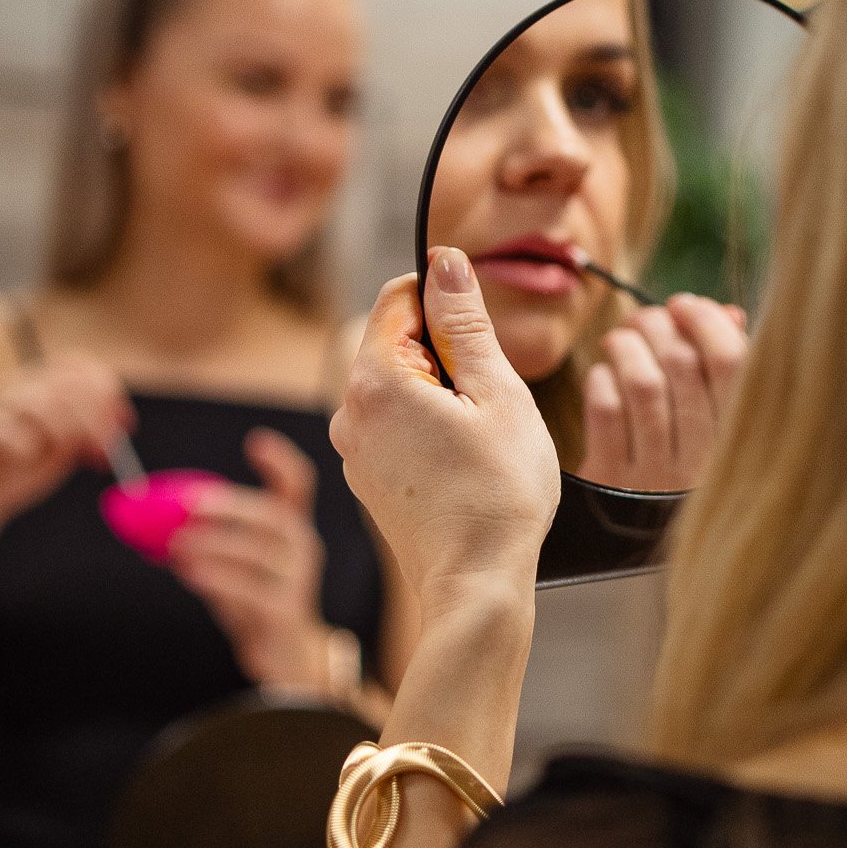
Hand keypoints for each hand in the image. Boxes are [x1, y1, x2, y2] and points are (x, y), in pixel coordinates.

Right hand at [0, 354, 131, 536]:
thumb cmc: (27, 466)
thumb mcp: (68, 446)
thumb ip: (91, 429)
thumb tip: (123, 417)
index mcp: (39, 382)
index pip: (77, 364)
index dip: (106, 390)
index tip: (124, 423)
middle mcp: (17, 385)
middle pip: (67, 385)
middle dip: (96, 419)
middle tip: (105, 450)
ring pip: (43, 405)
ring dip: (69, 433)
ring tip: (79, 458)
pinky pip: (14, 432)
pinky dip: (30, 448)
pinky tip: (32, 460)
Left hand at [168, 429, 329, 690]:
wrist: (282, 656)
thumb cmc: (251, 599)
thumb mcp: (233, 563)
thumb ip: (205, 537)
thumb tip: (150, 515)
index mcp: (291, 527)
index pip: (298, 484)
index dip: (280, 461)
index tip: (255, 441)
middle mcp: (303, 547)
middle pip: (273, 515)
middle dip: (229, 505)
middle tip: (185, 503)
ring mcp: (299, 581)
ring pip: (255, 553)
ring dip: (211, 545)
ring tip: (175, 544)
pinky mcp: (285, 612)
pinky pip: (248, 589)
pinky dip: (214, 578)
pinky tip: (187, 573)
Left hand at [332, 251, 559, 621]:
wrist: (476, 584)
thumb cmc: (497, 495)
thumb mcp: (497, 394)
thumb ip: (466, 324)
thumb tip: (445, 264)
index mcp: (376, 380)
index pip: (399, 297)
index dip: (446, 305)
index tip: (480, 340)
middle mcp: (349, 411)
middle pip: (396, 342)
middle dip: (444, 355)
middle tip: (487, 403)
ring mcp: (354, 449)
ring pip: (399, 388)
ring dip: (439, 395)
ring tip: (477, 439)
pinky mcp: (367, 478)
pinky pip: (397, 428)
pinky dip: (428, 430)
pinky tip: (462, 466)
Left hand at [580, 293, 747, 492]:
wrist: (636, 546)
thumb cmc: (682, 468)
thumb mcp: (718, 429)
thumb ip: (727, 371)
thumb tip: (729, 314)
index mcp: (738, 441)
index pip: (734, 362)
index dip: (706, 321)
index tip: (685, 305)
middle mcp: (702, 460)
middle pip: (683, 366)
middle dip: (658, 325)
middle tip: (645, 318)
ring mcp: (655, 473)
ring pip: (643, 384)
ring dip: (626, 346)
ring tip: (620, 340)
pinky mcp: (612, 480)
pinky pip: (605, 411)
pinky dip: (600, 380)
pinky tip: (603, 376)